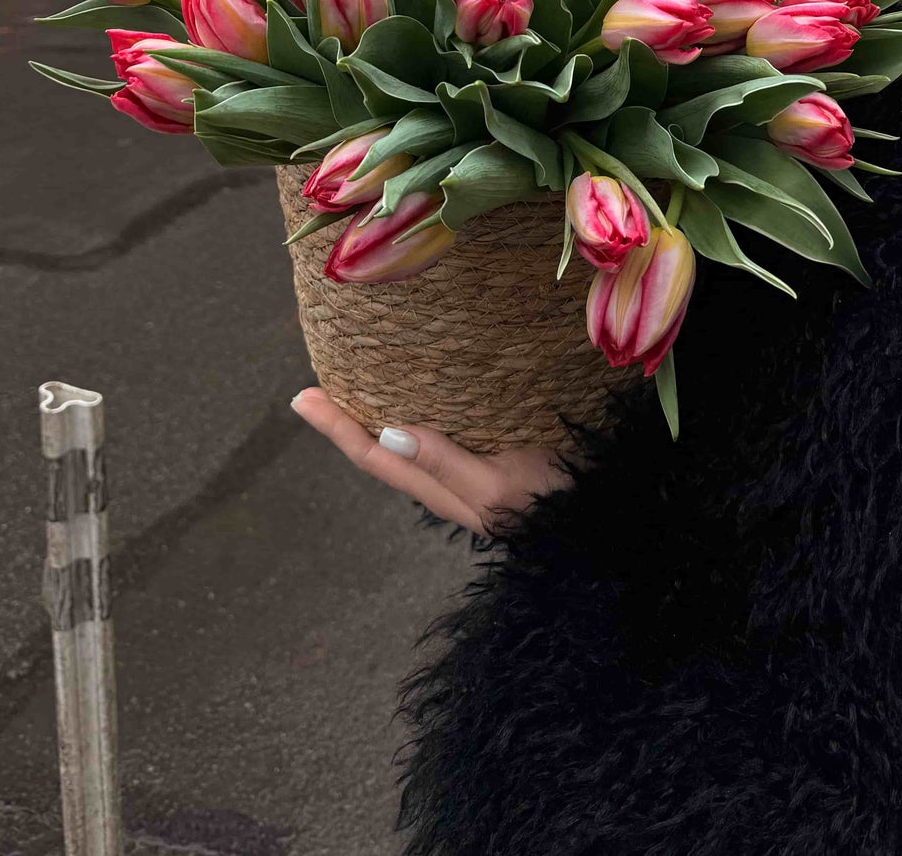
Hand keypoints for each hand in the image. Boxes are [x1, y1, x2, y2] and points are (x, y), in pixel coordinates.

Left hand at [291, 387, 569, 535]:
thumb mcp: (496, 486)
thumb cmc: (551, 502)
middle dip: (347, 418)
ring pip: (407, 440)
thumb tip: (385, 433)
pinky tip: (421, 393)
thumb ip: (443, 461)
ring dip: (377, 413)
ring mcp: (468, 470)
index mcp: (439, 489)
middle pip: (381, 448)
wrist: (601, 517)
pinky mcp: (491, 454)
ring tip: (356, 384)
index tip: (301, 397)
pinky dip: (416, 410)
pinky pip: (438, 431)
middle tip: (316, 384)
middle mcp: (445, 480)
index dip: (336, 427)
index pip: (373, 456)